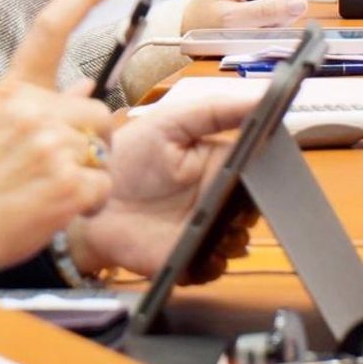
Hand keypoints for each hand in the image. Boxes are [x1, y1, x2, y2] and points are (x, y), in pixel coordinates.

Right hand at [0, 0, 121, 268]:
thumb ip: (42, 103)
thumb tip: (87, 85)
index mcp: (14, 90)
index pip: (50, 30)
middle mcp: (34, 111)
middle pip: (98, 110)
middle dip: (92, 137)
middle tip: (59, 164)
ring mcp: (53, 147)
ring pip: (104, 149)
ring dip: (88, 172)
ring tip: (51, 188)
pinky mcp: (69, 184)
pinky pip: (103, 186)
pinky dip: (88, 202)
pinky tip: (57, 207)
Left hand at [66, 96, 262, 281]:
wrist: (92, 199)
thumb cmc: (128, 157)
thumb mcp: (170, 122)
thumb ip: (215, 111)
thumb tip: (262, 96)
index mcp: (219, 165)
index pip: (259, 171)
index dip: (269, 173)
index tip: (270, 171)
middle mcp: (217, 199)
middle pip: (253, 209)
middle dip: (254, 208)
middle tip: (239, 201)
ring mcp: (205, 231)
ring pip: (239, 239)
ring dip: (234, 235)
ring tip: (217, 224)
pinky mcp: (189, 259)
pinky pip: (215, 267)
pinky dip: (214, 262)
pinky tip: (201, 250)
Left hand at [178, 0, 305, 34]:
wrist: (196, 25)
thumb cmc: (204, 22)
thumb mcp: (230, 21)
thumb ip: (265, 12)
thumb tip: (298, 5)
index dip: (284, 6)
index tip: (266, 22)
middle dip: (283, 10)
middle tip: (258, 24)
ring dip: (281, 13)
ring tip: (256, 21)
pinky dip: (279, 13)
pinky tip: (261, 18)